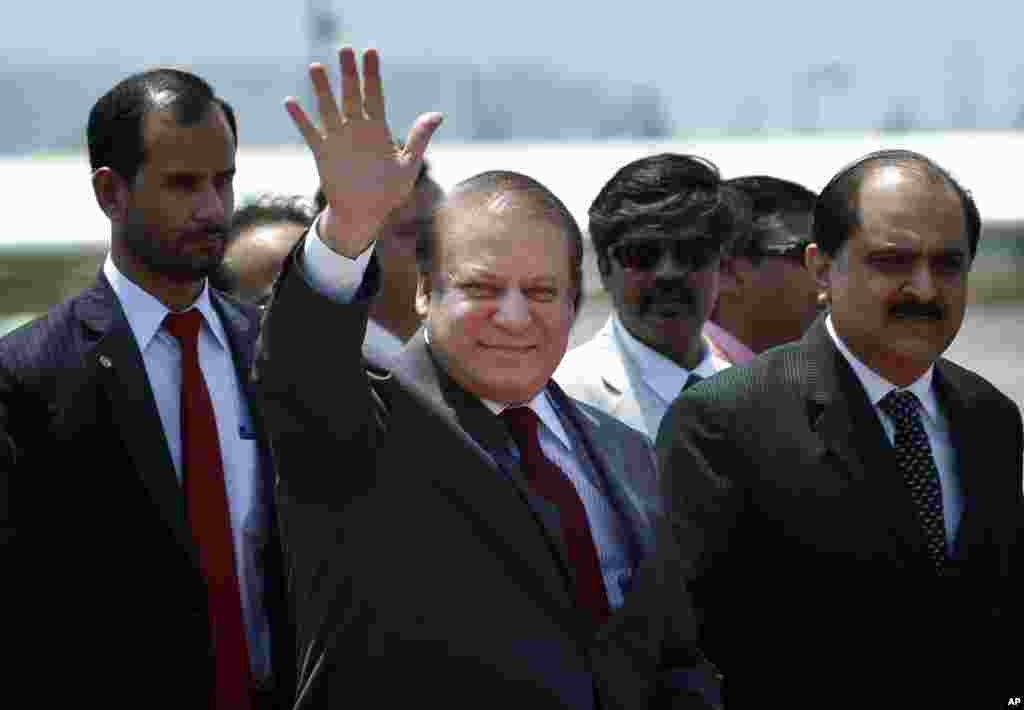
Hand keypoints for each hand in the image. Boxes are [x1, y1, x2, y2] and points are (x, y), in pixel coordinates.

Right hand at [285, 47, 442, 257]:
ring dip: (322, 90)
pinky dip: (300, 119)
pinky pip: (310, 133)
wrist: (365, 215)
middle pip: (351, 95)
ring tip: (316, 67)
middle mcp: (357, 129)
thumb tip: (438, 114)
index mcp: (378, 130)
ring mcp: (339, 140)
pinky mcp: (323, 154)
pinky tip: (290, 102)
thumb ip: (418, 138)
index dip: (372, 74)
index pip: (374, 95)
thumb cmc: (388, 192)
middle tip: (344, 49)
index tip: (370, 52)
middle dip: (348, 73)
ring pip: (329, 109)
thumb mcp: (408, 165)